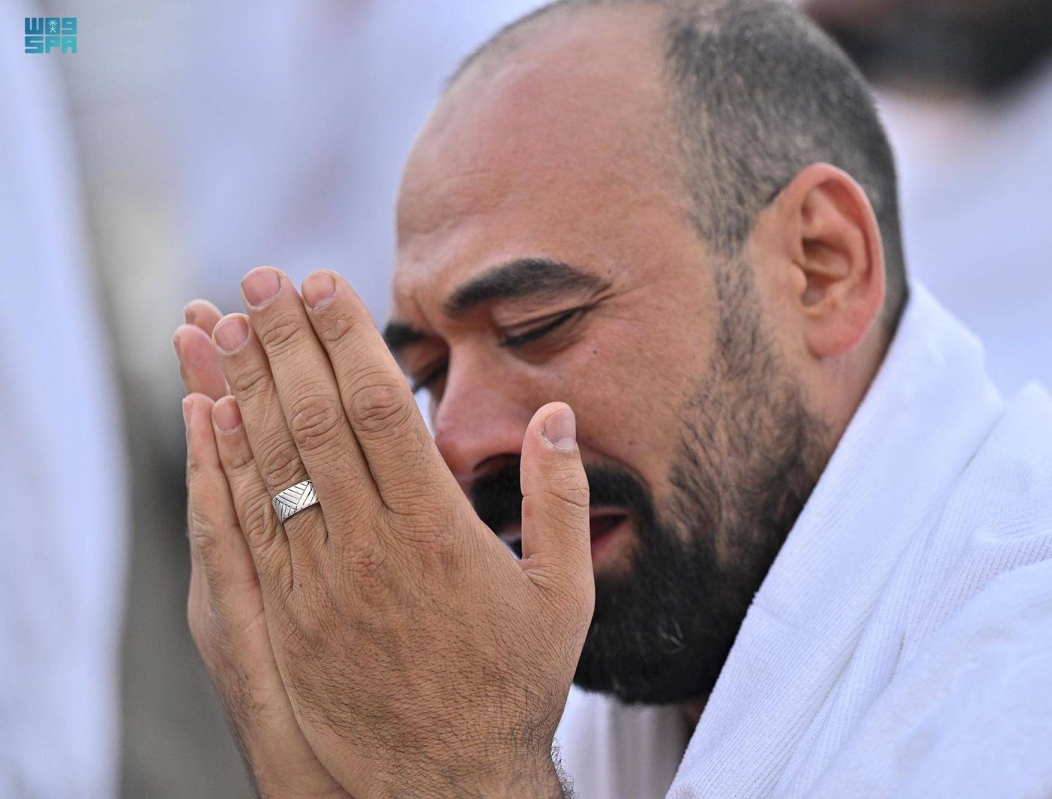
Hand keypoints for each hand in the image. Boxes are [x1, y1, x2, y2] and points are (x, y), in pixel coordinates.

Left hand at [203, 268, 592, 797]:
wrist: (445, 776)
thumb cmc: (513, 682)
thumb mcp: (566, 595)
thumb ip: (562, 500)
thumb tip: (557, 416)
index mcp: (437, 531)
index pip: (378, 410)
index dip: (346, 339)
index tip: (323, 283)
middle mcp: (370, 546)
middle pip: (315, 420)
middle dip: (284, 341)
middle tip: (261, 278)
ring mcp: (321, 580)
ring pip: (274, 464)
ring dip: (248, 386)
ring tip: (224, 323)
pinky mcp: (291, 612)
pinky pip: (249, 523)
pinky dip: (228, 463)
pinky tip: (214, 415)